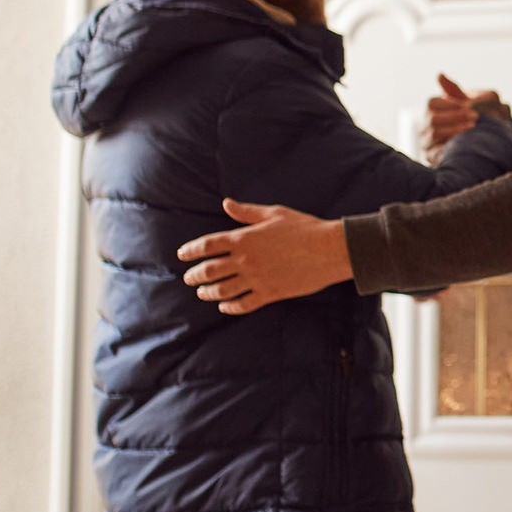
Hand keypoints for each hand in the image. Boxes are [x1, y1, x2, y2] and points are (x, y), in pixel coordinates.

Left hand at [177, 199, 353, 313]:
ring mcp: (258, 278)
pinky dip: (230, 307)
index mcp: (245, 238)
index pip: (207, 245)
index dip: (190, 250)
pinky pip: (243, 304)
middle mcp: (246, 260)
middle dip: (194, 275)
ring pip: (222, 290)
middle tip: (189, 278)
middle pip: (209, 270)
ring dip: (208, 293)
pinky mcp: (270, 293)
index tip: (181, 255)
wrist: (331, 249)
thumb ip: (247, 212)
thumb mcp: (275, 214)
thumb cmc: (305, 228)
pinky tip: (225, 306)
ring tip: (203, 293)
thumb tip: (226, 204)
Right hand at [419, 74, 508, 161]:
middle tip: (475, 118)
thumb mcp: (464, 103)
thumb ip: (453, 90)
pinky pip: (436, 151)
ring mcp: (426, 142)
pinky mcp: (431, 156)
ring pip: (433, 134)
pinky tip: (464, 143)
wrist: (478, 141)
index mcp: (431, 110)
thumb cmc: (469, 118)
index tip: (468, 106)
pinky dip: (450, 145)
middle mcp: (424, 126)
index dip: (451, 104)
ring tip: (472, 128)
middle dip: (455, 117)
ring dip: (455, 130)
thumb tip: (439, 75)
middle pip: (432, 119)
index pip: (433, 103)